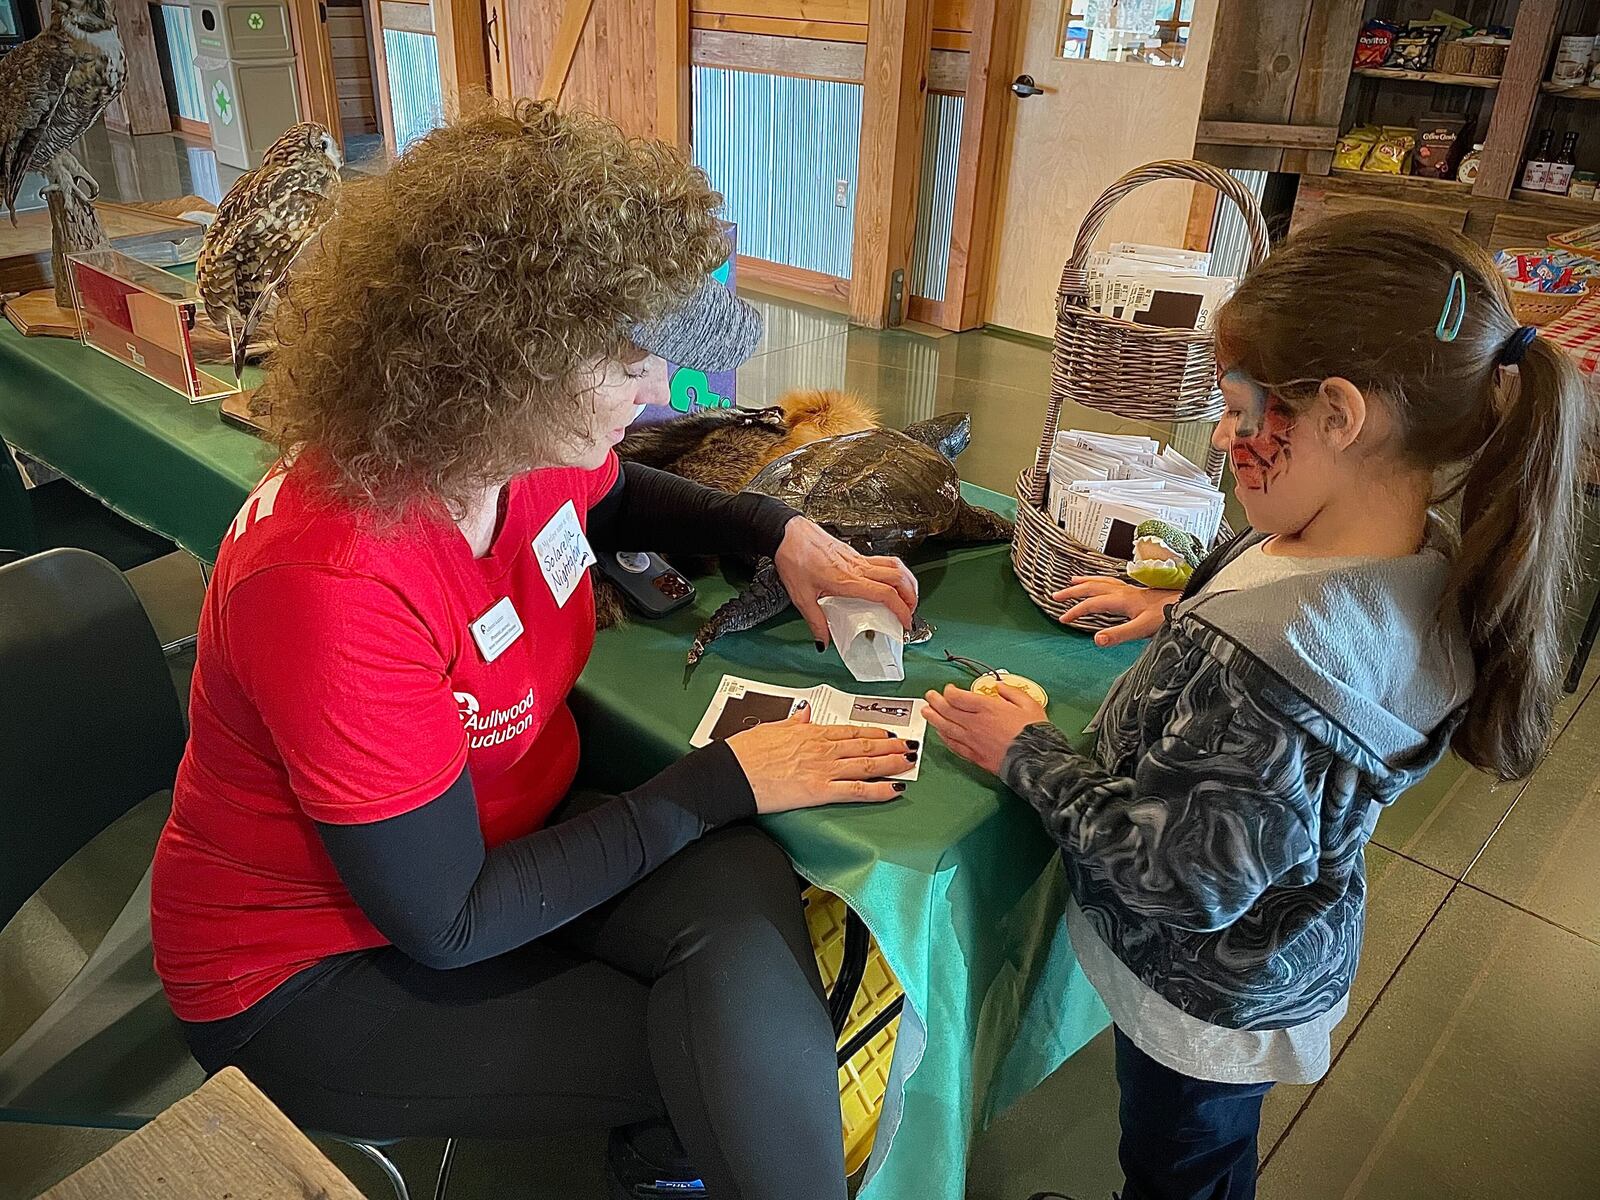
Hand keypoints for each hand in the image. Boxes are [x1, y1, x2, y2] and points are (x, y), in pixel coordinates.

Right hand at [725, 704, 917, 811]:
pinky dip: (878, 789)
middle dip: (891, 745)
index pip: (849, 730)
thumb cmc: (745, 752)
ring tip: (910, 762)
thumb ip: (793, 721)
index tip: (889, 732)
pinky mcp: (819, 790)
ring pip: (866, 763)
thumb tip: (806, 713)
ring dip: (892, 762)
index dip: (873, 731)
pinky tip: (893, 789)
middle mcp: (821, 748)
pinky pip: (856, 789)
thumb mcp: (771, 728)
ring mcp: (823, 768)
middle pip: (864, 744)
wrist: (731, 772)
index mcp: (810, 732)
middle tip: (910, 746)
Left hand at [773, 518, 918, 648]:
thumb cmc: (793, 558)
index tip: (905, 623)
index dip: (901, 610)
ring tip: (907, 597)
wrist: (787, 533)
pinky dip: (894, 572)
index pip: (885, 594)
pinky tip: (887, 582)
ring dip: (907, 581)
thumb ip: (815, 621)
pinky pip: (883, 561)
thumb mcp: (801, 597)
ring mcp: (858, 558)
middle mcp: (858, 567)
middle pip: (898, 578)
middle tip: (911, 612)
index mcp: (848, 580)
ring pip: (895, 566)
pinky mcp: (854, 553)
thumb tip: (823, 641)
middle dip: (911, 596)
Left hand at [923, 683, 1046, 775]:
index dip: (950, 691)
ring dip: (934, 719)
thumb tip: (1000, 687)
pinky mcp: (975, 756)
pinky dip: (944, 738)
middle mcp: (975, 723)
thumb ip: (1011, 692)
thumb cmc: (1035, 733)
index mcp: (987, 708)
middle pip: (947, 710)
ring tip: (926, 712)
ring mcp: (973, 741)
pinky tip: (940, 734)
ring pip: (946, 727)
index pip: (958, 697)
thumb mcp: (1029, 703)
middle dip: (936, 701)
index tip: (949, 689)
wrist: (1036, 761)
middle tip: (929, 696)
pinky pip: (953, 745)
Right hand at [1053, 576, 1177, 647]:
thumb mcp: (1142, 629)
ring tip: (1072, 580)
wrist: (1187, 602)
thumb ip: (1119, 634)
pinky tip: (1103, 584)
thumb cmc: (1168, 615)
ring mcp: (1130, 590)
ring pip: (1101, 581)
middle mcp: (1123, 592)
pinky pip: (1111, 582)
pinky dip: (1100, 580)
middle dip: (1072, 591)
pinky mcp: (1137, 591)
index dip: (1075, 610)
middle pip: (1092, 587)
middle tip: (1056, 596)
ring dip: (1085, 581)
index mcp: (1121, 600)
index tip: (1063, 618)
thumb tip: (1096, 639)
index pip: (1091, 603)